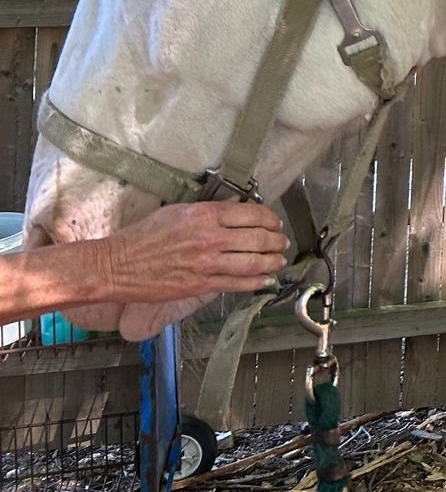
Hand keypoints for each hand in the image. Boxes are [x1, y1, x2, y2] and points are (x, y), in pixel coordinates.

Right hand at [100, 202, 289, 301]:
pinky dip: (257, 282)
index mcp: (205, 214)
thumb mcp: (177, 211)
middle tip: (282, 242)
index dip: (270, 219)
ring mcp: (208, 263)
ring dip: (272, 261)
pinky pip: (238, 283)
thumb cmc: (142, 236)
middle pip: (258, 237)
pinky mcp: (201, 285)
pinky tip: (266, 280)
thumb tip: (236, 206)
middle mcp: (211, 237)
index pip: (251, 213)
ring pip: (254, 262)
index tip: (275, 223)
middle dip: (276, 240)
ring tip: (279, 260)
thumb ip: (209, 210)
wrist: (117, 266)